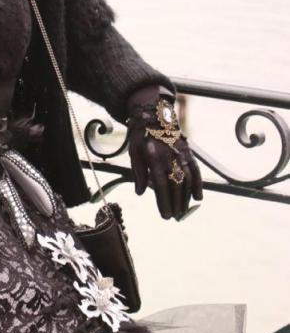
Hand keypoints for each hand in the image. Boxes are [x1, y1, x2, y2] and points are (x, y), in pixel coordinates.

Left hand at [125, 89, 202, 219]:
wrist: (154, 115)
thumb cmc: (141, 136)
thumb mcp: (134, 153)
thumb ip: (139, 173)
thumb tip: (141, 193)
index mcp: (155, 158)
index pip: (162, 185)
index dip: (164, 202)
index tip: (165, 215)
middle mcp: (171, 157)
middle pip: (176, 185)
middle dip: (176, 203)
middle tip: (174, 217)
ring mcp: (181, 154)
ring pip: (188, 180)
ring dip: (186, 198)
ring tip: (183, 211)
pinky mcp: (188, 152)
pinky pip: (196, 170)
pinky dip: (198, 184)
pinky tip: (198, 198)